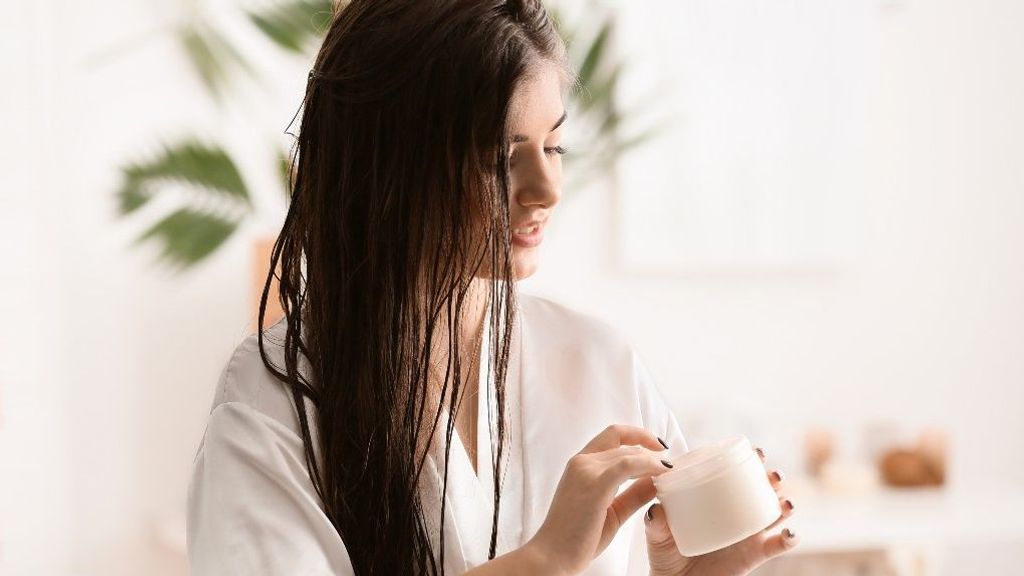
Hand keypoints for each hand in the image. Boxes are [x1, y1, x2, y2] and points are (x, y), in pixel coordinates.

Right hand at [523, 425, 673, 575]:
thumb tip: (657, 482)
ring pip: (628, 452)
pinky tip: (663, 473)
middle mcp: (582, 462)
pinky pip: (628, 465)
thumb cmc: (577, 539)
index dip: (638, 435)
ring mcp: (586, 471)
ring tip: (669, 471)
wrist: (553, 556)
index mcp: (580, 464)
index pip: (613, 435)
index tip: (657, 446)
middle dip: (650, 447)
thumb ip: (633, 495)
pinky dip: (649, 466)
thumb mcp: (612, 511)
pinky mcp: (595, 486)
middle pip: (623, 442)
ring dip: (653, 458)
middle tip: (670, 462)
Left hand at [643, 446, 798, 575]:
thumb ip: (656, 522)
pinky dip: (789, 539)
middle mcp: (735, 512)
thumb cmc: (666, 554)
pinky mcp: (754, 555)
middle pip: (762, 489)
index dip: (750, 460)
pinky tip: (789, 533)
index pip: (735, 474)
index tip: (757, 451)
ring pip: (775, 513)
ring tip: (785, 501)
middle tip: (773, 474)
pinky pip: (778, 546)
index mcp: (716, 500)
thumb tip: (656, 509)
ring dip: (786, 503)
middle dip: (773, 478)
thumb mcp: (657, 534)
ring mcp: (747, 533)